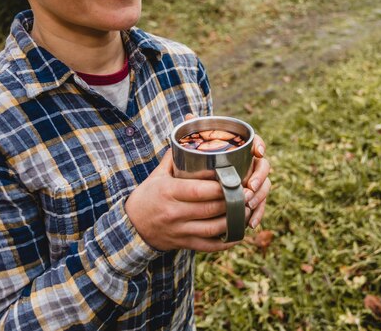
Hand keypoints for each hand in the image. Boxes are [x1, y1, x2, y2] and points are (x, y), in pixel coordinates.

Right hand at [125, 149, 251, 251]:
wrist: (133, 226)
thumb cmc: (148, 195)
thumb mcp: (157, 175)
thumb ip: (174, 157)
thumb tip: (189, 135)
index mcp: (168, 192)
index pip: (198, 190)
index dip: (219, 187)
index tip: (235, 180)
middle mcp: (174, 212)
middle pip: (209, 208)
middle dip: (231, 201)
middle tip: (247, 193)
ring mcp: (180, 230)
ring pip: (213, 228)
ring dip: (233, 221)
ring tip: (246, 210)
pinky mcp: (184, 243)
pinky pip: (209, 245)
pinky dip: (226, 241)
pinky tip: (238, 233)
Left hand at [183, 113, 271, 229]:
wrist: (200, 184)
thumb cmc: (201, 161)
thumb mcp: (198, 148)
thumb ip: (197, 130)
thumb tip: (190, 114)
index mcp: (241, 149)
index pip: (256, 142)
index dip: (259, 145)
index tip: (257, 152)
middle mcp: (251, 164)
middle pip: (263, 167)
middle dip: (260, 178)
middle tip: (249, 187)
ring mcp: (254, 182)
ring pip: (264, 188)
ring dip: (259, 197)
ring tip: (247, 204)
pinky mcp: (252, 198)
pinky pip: (259, 206)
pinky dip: (257, 214)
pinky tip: (250, 223)